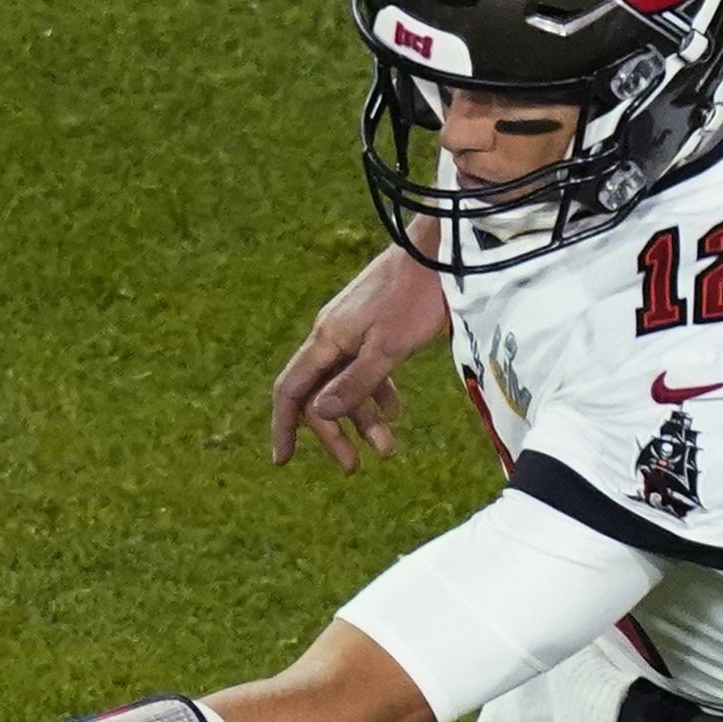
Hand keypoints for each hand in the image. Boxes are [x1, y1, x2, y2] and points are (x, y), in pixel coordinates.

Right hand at [266, 250, 451, 470]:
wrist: (439, 253)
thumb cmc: (414, 299)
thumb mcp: (387, 350)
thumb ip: (354, 383)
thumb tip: (318, 414)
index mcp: (326, 340)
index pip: (291, 390)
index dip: (284, 427)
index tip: (284, 460)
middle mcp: (331, 337)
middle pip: (319, 394)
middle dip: (334, 433)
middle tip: (353, 467)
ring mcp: (351, 331)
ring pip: (346, 384)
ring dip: (363, 418)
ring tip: (387, 448)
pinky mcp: (373, 327)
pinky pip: (364, 368)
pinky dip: (377, 393)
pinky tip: (395, 412)